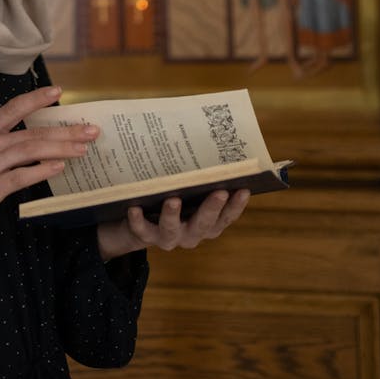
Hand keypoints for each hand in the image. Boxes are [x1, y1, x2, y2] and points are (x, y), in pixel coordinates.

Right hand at [0, 86, 98, 240]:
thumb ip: (6, 143)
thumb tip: (44, 140)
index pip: (14, 107)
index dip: (37, 98)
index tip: (59, 91)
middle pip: (32, 132)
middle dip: (65, 130)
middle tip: (91, 130)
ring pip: (29, 150)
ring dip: (60, 148)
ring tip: (83, 148)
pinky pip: (20, 176)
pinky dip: (41, 170)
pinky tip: (59, 168)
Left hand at [97, 188, 249, 261]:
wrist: (138, 224)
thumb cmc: (170, 198)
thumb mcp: (187, 189)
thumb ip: (198, 176)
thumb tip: (208, 141)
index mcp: (206, 223)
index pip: (226, 217)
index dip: (236, 206)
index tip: (244, 189)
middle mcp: (191, 233)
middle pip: (204, 225)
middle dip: (212, 209)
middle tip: (219, 192)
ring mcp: (169, 237)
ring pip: (172, 230)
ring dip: (173, 216)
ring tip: (173, 199)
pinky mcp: (145, 236)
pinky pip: (142, 231)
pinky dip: (139, 221)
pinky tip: (135, 208)